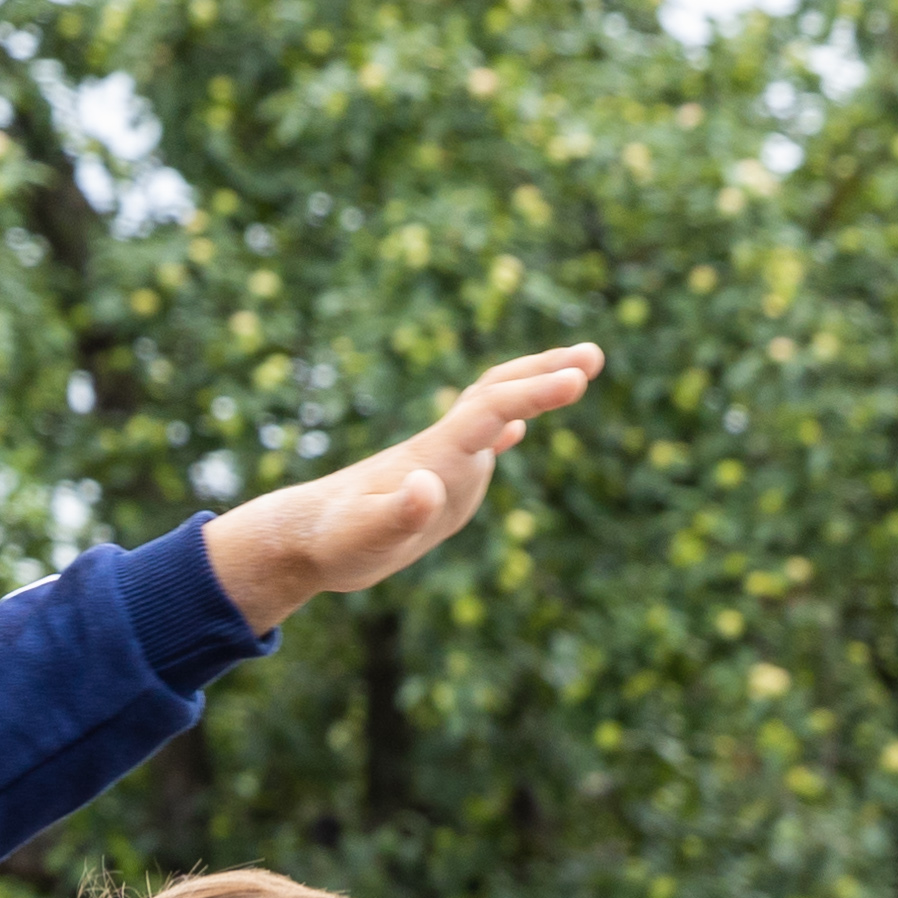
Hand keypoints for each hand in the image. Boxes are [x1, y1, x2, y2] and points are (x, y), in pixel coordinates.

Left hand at [207, 345, 603, 631]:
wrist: (302, 538)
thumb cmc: (331, 542)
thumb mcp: (363, 538)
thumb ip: (395, 513)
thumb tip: (427, 486)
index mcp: (434, 454)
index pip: (491, 409)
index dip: (535, 392)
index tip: (577, 377)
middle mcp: (443, 448)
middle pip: (497, 392)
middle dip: (545, 371)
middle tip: (595, 355)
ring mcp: (443, 462)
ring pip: (493, 409)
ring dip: (533, 388)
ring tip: (578, 373)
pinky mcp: (438, 480)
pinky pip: (480, 442)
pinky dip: (506, 426)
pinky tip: (518, 430)